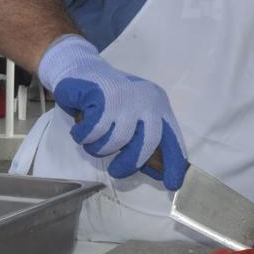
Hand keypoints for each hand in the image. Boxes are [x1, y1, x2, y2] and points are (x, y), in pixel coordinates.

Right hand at [38, 35, 186, 189]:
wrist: (80, 69)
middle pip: (148, 142)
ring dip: (100, 148)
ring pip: (117, 140)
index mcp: (159, 107)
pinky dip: (84, 136)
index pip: (171, 138)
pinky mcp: (103, 97)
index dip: (173, 162)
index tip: (172, 184)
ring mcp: (126, 98)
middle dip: (131, 163)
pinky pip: (94, 132)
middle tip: (117, 172)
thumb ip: (142, 139)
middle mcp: (147, 101)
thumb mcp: (131, 117)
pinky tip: (82, 130)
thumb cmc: (107, 101)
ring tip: (92, 141)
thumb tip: (155, 171)